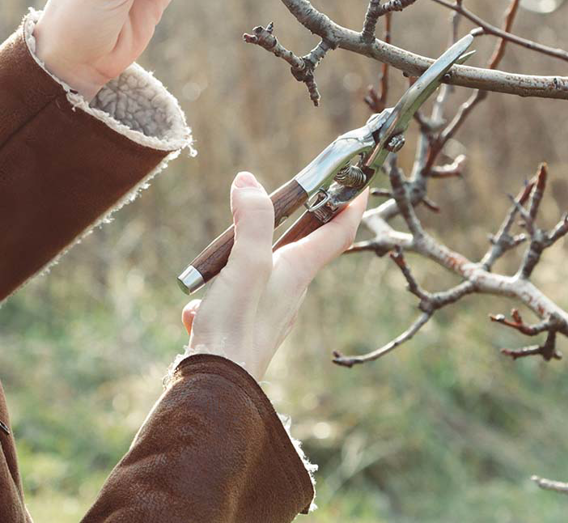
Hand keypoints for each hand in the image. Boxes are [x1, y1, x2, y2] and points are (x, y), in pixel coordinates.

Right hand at [182, 172, 367, 380]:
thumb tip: (249, 181)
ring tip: (219, 262)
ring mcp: (271, 312)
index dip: (352, 203)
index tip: (363, 181)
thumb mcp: (245, 264)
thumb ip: (252, 221)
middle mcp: (292, 291)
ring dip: (244, 260)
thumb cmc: (235, 328)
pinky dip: (218, 298)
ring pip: (264, 273)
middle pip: (305, 247)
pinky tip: (196, 311)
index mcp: (299, 270)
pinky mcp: (247, 330)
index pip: (340, 231)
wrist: (215, 394)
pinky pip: (235, 302)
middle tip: (291, 198)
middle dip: (300, 221)